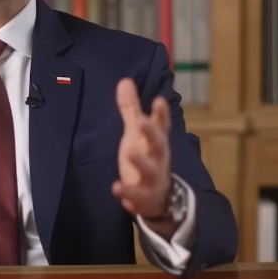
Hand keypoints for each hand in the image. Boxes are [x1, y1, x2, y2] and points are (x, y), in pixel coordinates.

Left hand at [112, 78, 174, 236]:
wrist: (158, 197)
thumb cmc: (146, 157)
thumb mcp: (136, 133)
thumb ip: (131, 110)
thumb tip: (125, 81)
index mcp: (156, 141)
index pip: (161, 125)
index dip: (161, 114)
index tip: (159, 100)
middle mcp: (158, 158)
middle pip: (159, 144)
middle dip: (151, 132)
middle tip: (142, 121)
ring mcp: (153, 178)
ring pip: (150, 169)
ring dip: (140, 161)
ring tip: (129, 152)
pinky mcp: (144, 196)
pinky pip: (137, 194)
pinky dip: (127, 192)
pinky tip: (116, 187)